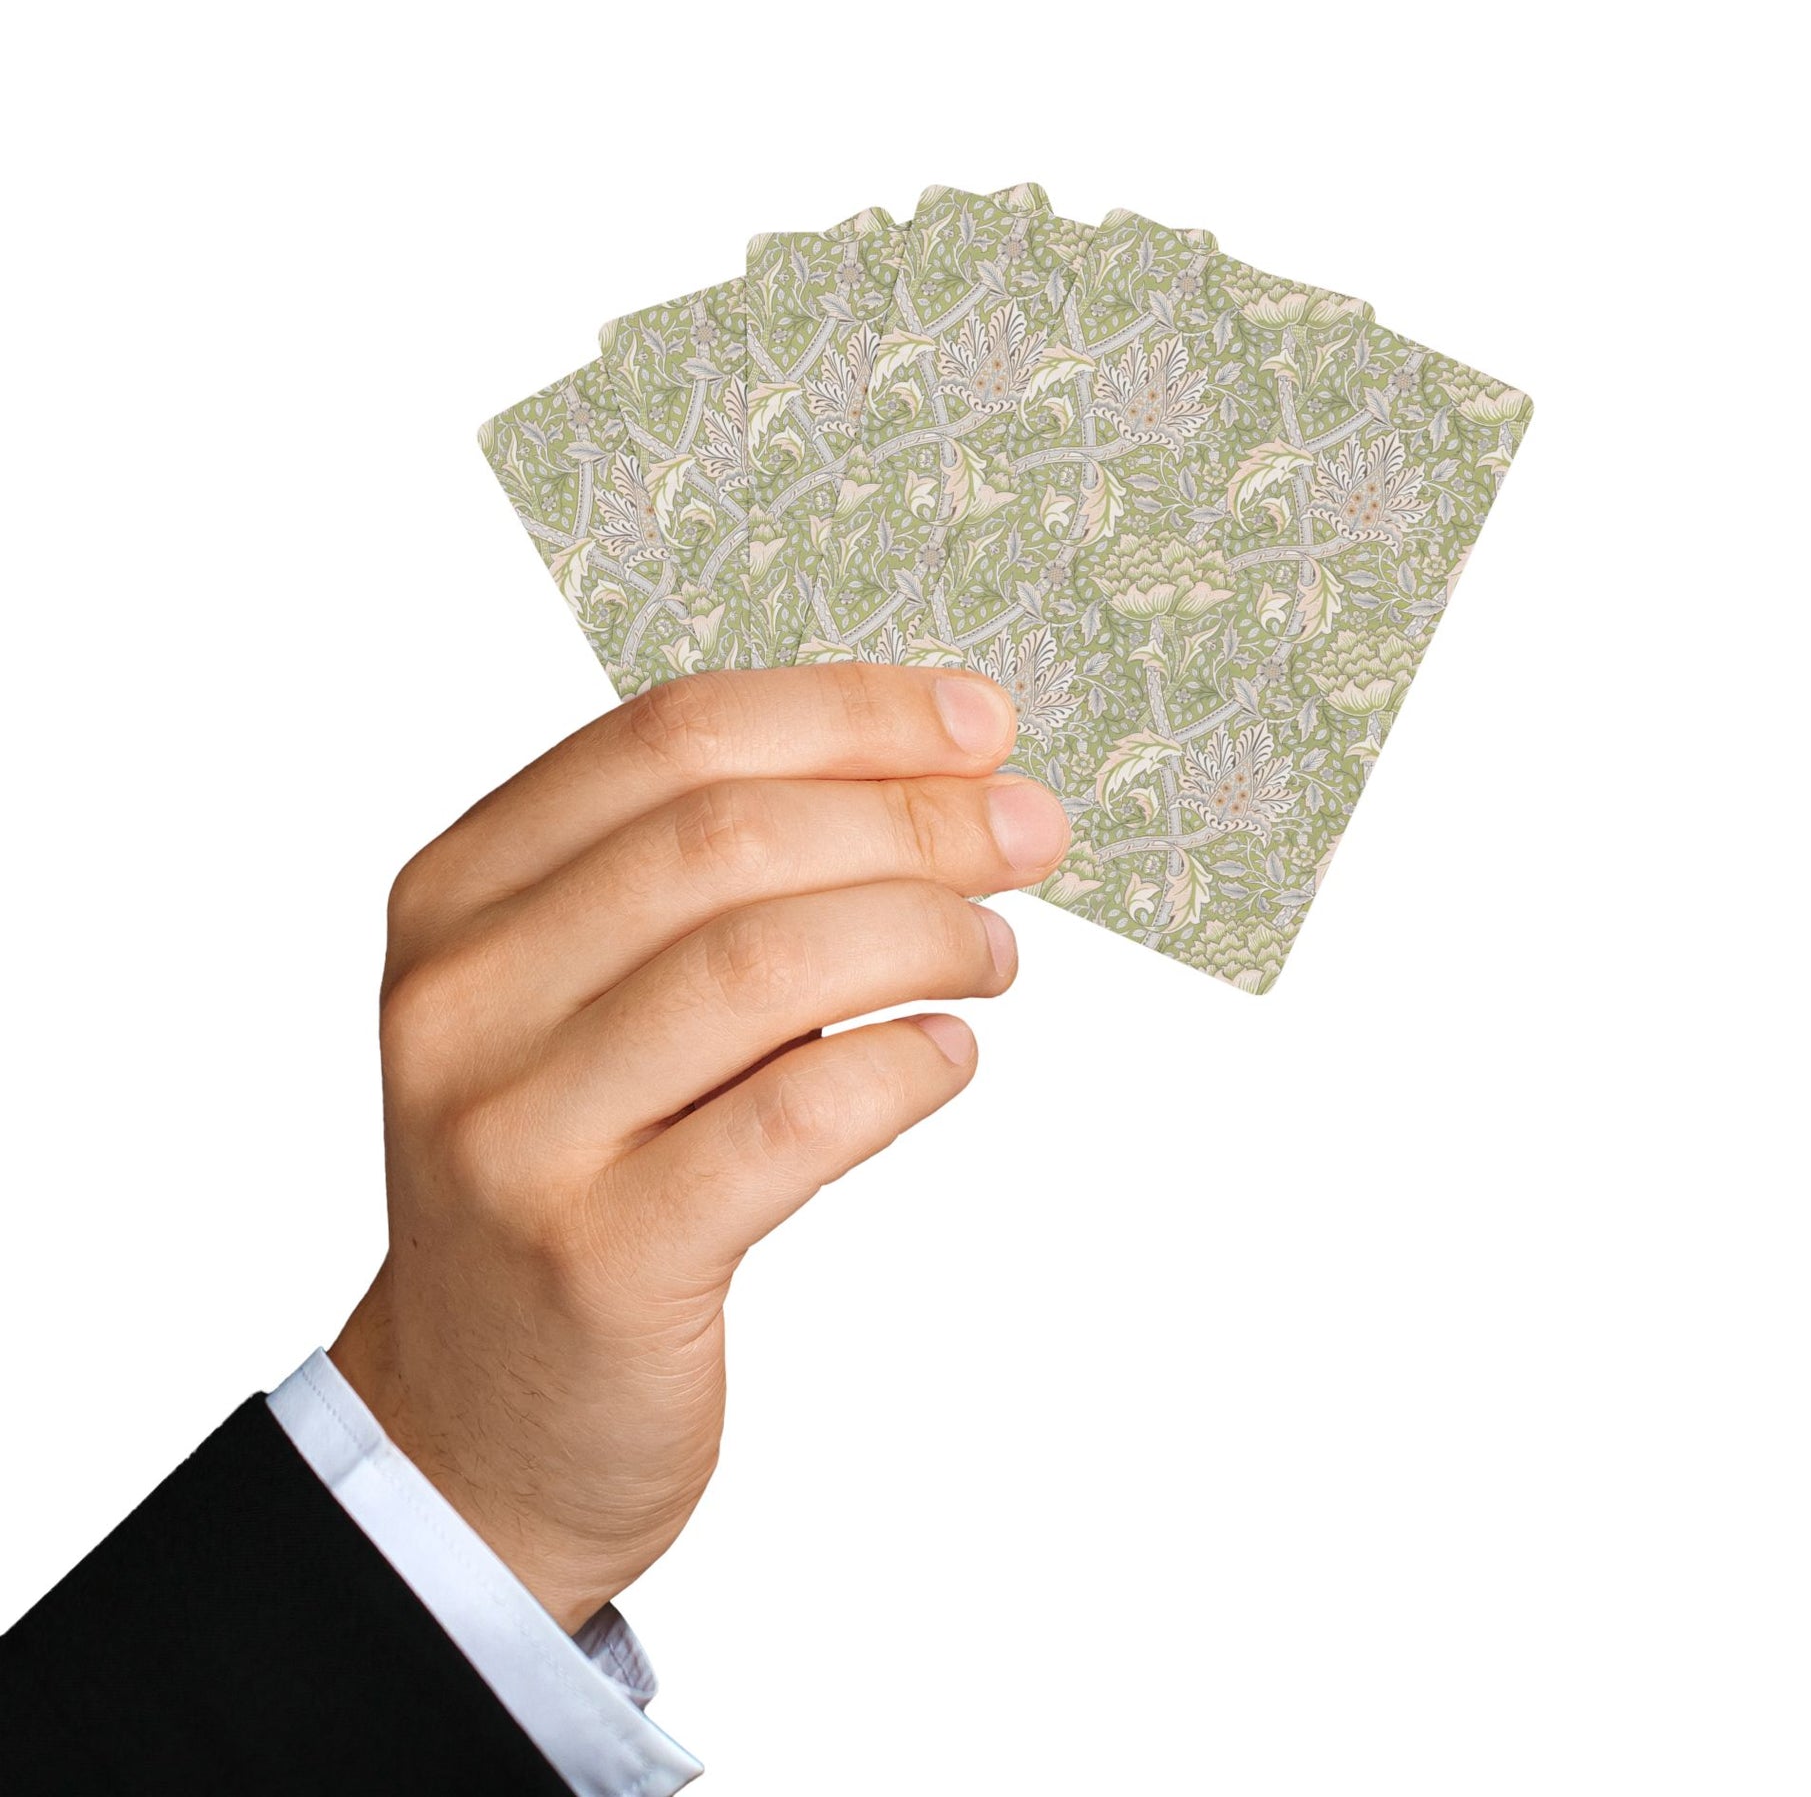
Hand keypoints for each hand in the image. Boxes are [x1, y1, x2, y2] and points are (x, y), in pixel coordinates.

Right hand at [330, 665, 1068, 1629]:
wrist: (481, 1420)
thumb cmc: (577, 1173)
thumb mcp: (588, 998)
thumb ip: (710, 883)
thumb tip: (941, 778)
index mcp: (459, 892)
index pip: (672, 736)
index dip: (850, 713)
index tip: (981, 725)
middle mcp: (463, 996)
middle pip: (727, 836)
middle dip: (915, 815)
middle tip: (1030, 832)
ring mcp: (518, 1130)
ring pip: (763, 964)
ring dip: (922, 932)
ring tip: (995, 952)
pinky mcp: (598, 1255)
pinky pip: (792, 1119)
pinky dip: (899, 1066)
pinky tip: (945, 1053)